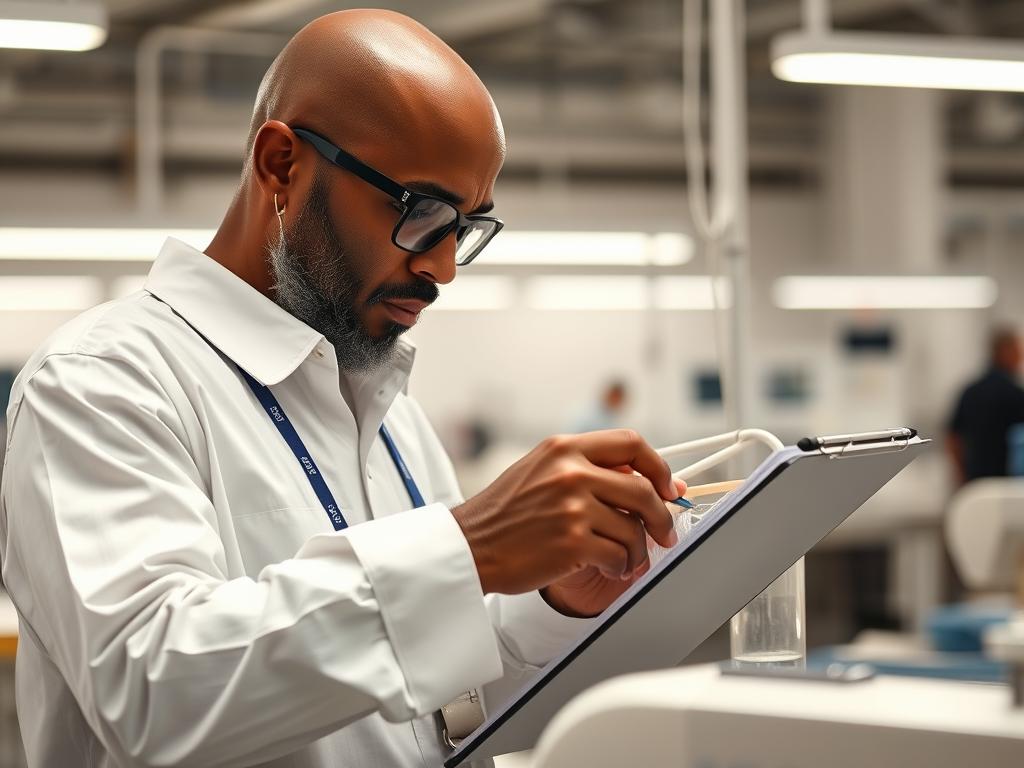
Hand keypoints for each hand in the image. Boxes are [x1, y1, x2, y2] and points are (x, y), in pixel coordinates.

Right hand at [450, 429, 681, 599]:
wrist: (469, 545)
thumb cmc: (505, 513)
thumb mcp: (542, 472)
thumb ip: (590, 470)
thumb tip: (651, 483)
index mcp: (564, 448)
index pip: (631, 444)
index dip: (658, 467)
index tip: (669, 487)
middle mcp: (570, 472)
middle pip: (643, 491)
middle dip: (662, 517)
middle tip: (665, 534)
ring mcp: (571, 507)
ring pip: (634, 530)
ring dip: (637, 550)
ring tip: (626, 559)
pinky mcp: (572, 542)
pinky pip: (619, 556)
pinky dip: (621, 567)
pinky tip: (609, 568)